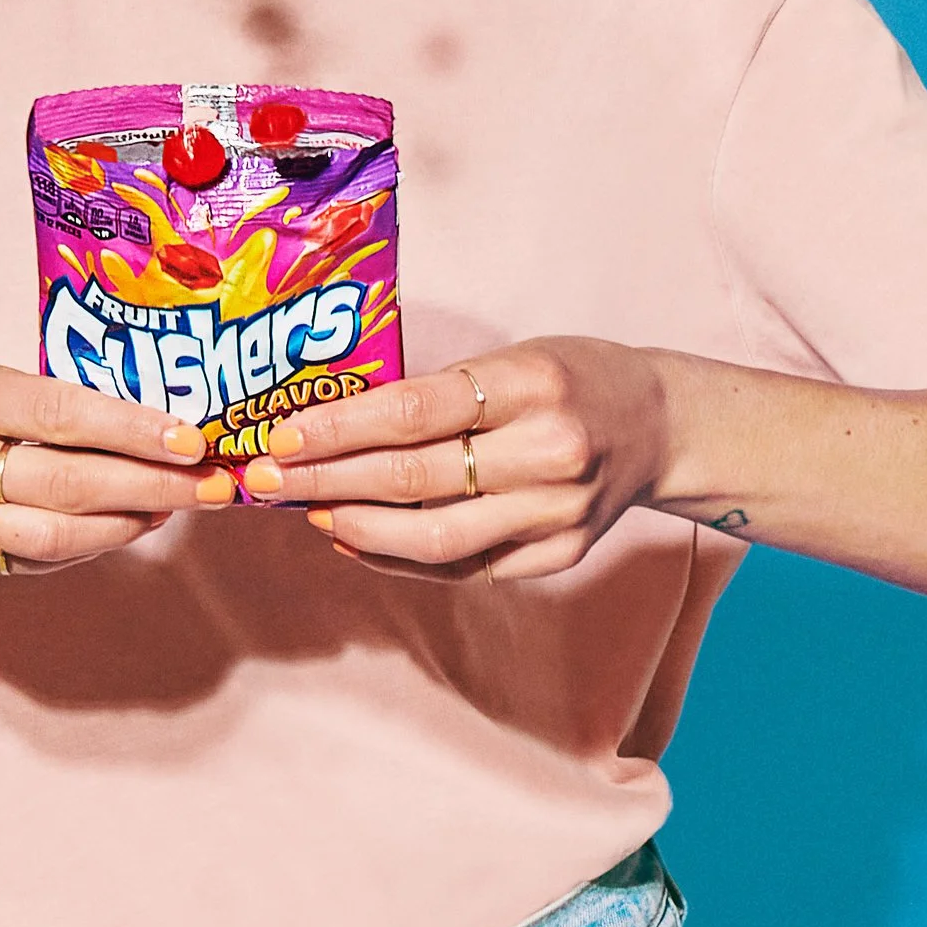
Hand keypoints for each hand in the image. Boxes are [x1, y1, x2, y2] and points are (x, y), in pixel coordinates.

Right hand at [0, 349, 229, 579]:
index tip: (190, 438)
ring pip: (48, 535)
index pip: (55, 415)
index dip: (131, 431)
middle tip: (209, 485)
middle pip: (62, 484)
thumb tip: (138, 420)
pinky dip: (82, 548)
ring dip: (124, 525)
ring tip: (173, 506)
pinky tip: (119, 528)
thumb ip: (34, 394)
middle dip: (149, 486)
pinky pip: (24, 563)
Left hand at [243, 337, 672, 583]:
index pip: (412, 413)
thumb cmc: (570, 378)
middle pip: (413, 479)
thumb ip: (436, 393)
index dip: (338, 430)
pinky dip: (400, 558)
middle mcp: (547, 453)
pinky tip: (357, 541)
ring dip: (356, 530)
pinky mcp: (556, 556)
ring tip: (309, 514)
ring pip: (433, 540)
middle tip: (265, 483)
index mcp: (532, 385)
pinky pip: (463, 568)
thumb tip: (331, 427)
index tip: (281, 438)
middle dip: (326, 484)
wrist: (661, 425)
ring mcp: (555, 514)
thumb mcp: (511, 357)